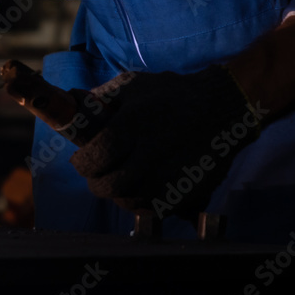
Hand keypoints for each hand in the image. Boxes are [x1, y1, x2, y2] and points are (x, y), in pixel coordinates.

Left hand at [69, 67, 260, 218]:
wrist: (222, 108)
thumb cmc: (171, 94)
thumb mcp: (132, 85)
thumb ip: (100, 97)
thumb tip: (72, 102)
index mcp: (132, 127)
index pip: (96, 157)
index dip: (82, 164)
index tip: (80, 161)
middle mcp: (150, 155)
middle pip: (109, 185)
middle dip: (96, 182)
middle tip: (96, 174)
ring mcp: (170, 176)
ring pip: (130, 201)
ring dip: (117, 194)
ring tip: (117, 182)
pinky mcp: (188, 191)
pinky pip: (155, 209)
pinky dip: (141, 204)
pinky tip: (139, 190)